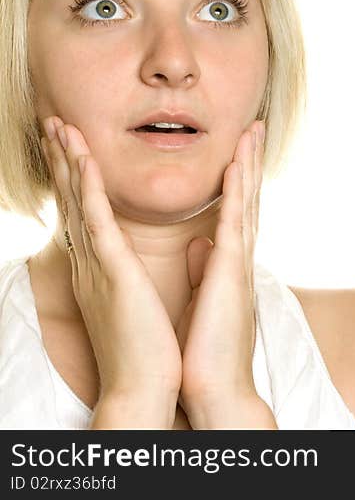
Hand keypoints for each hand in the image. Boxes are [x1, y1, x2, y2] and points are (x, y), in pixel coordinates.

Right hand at [40, 117, 182, 409]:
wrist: (144, 387)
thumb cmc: (145, 350)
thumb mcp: (136, 303)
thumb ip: (132, 276)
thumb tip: (136, 258)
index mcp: (102, 270)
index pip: (86, 214)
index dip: (76, 179)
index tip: (73, 148)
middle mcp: (92, 264)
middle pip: (73, 201)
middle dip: (63, 160)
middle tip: (53, 123)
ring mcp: (98, 267)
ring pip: (78, 203)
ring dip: (70, 162)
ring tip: (60, 126)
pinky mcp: (112, 274)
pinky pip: (97, 222)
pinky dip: (88, 189)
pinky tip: (84, 160)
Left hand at [176, 120, 264, 414]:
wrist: (216, 389)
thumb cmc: (206, 352)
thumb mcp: (201, 302)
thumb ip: (203, 269)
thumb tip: (200, 243)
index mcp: (230, 265)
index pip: (238, 212)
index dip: (241, 178)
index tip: (240, 148)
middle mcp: (240, 258)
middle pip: (250, 198)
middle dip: (251, 160)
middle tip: (255, 125)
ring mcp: (239, 263)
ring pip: (248, 201)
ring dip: (249, 163)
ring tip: (253, 129)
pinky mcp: (230, 272)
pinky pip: (234, 221)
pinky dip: (237, 190)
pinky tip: (237, 162)